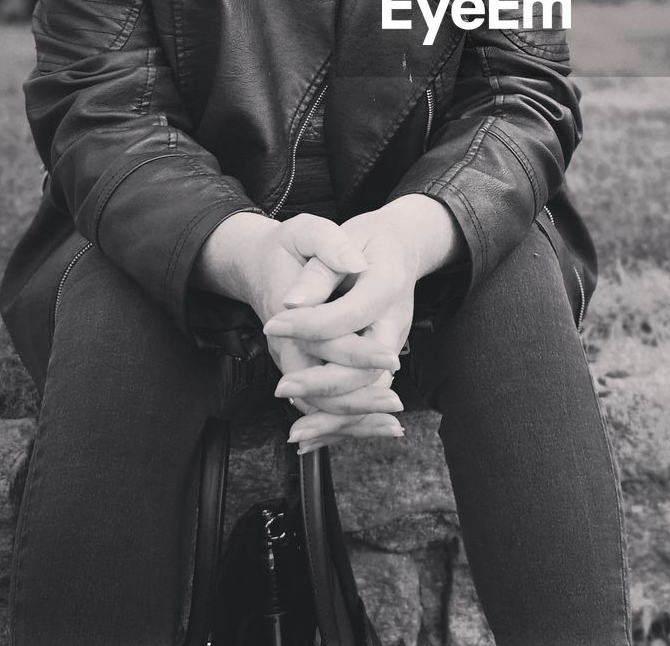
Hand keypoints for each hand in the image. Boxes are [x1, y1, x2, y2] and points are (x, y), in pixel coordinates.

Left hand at [265, 200, 456, 450]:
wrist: (397, 246)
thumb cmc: (366, 238)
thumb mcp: (340, 233)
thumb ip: (321, 265)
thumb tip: (293, 302)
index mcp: (386, 285)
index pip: (348, 315)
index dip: (309, 324)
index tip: (271, 323)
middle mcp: (393, 323)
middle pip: (364, 369)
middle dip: (322, 383)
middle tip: (281, 386)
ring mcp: (389, 346)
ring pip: (366, 393)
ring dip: (334, 418)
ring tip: (297, 434)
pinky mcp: (379, 362)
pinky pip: (363, 396)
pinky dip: (341, 421)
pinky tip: (312, 436)